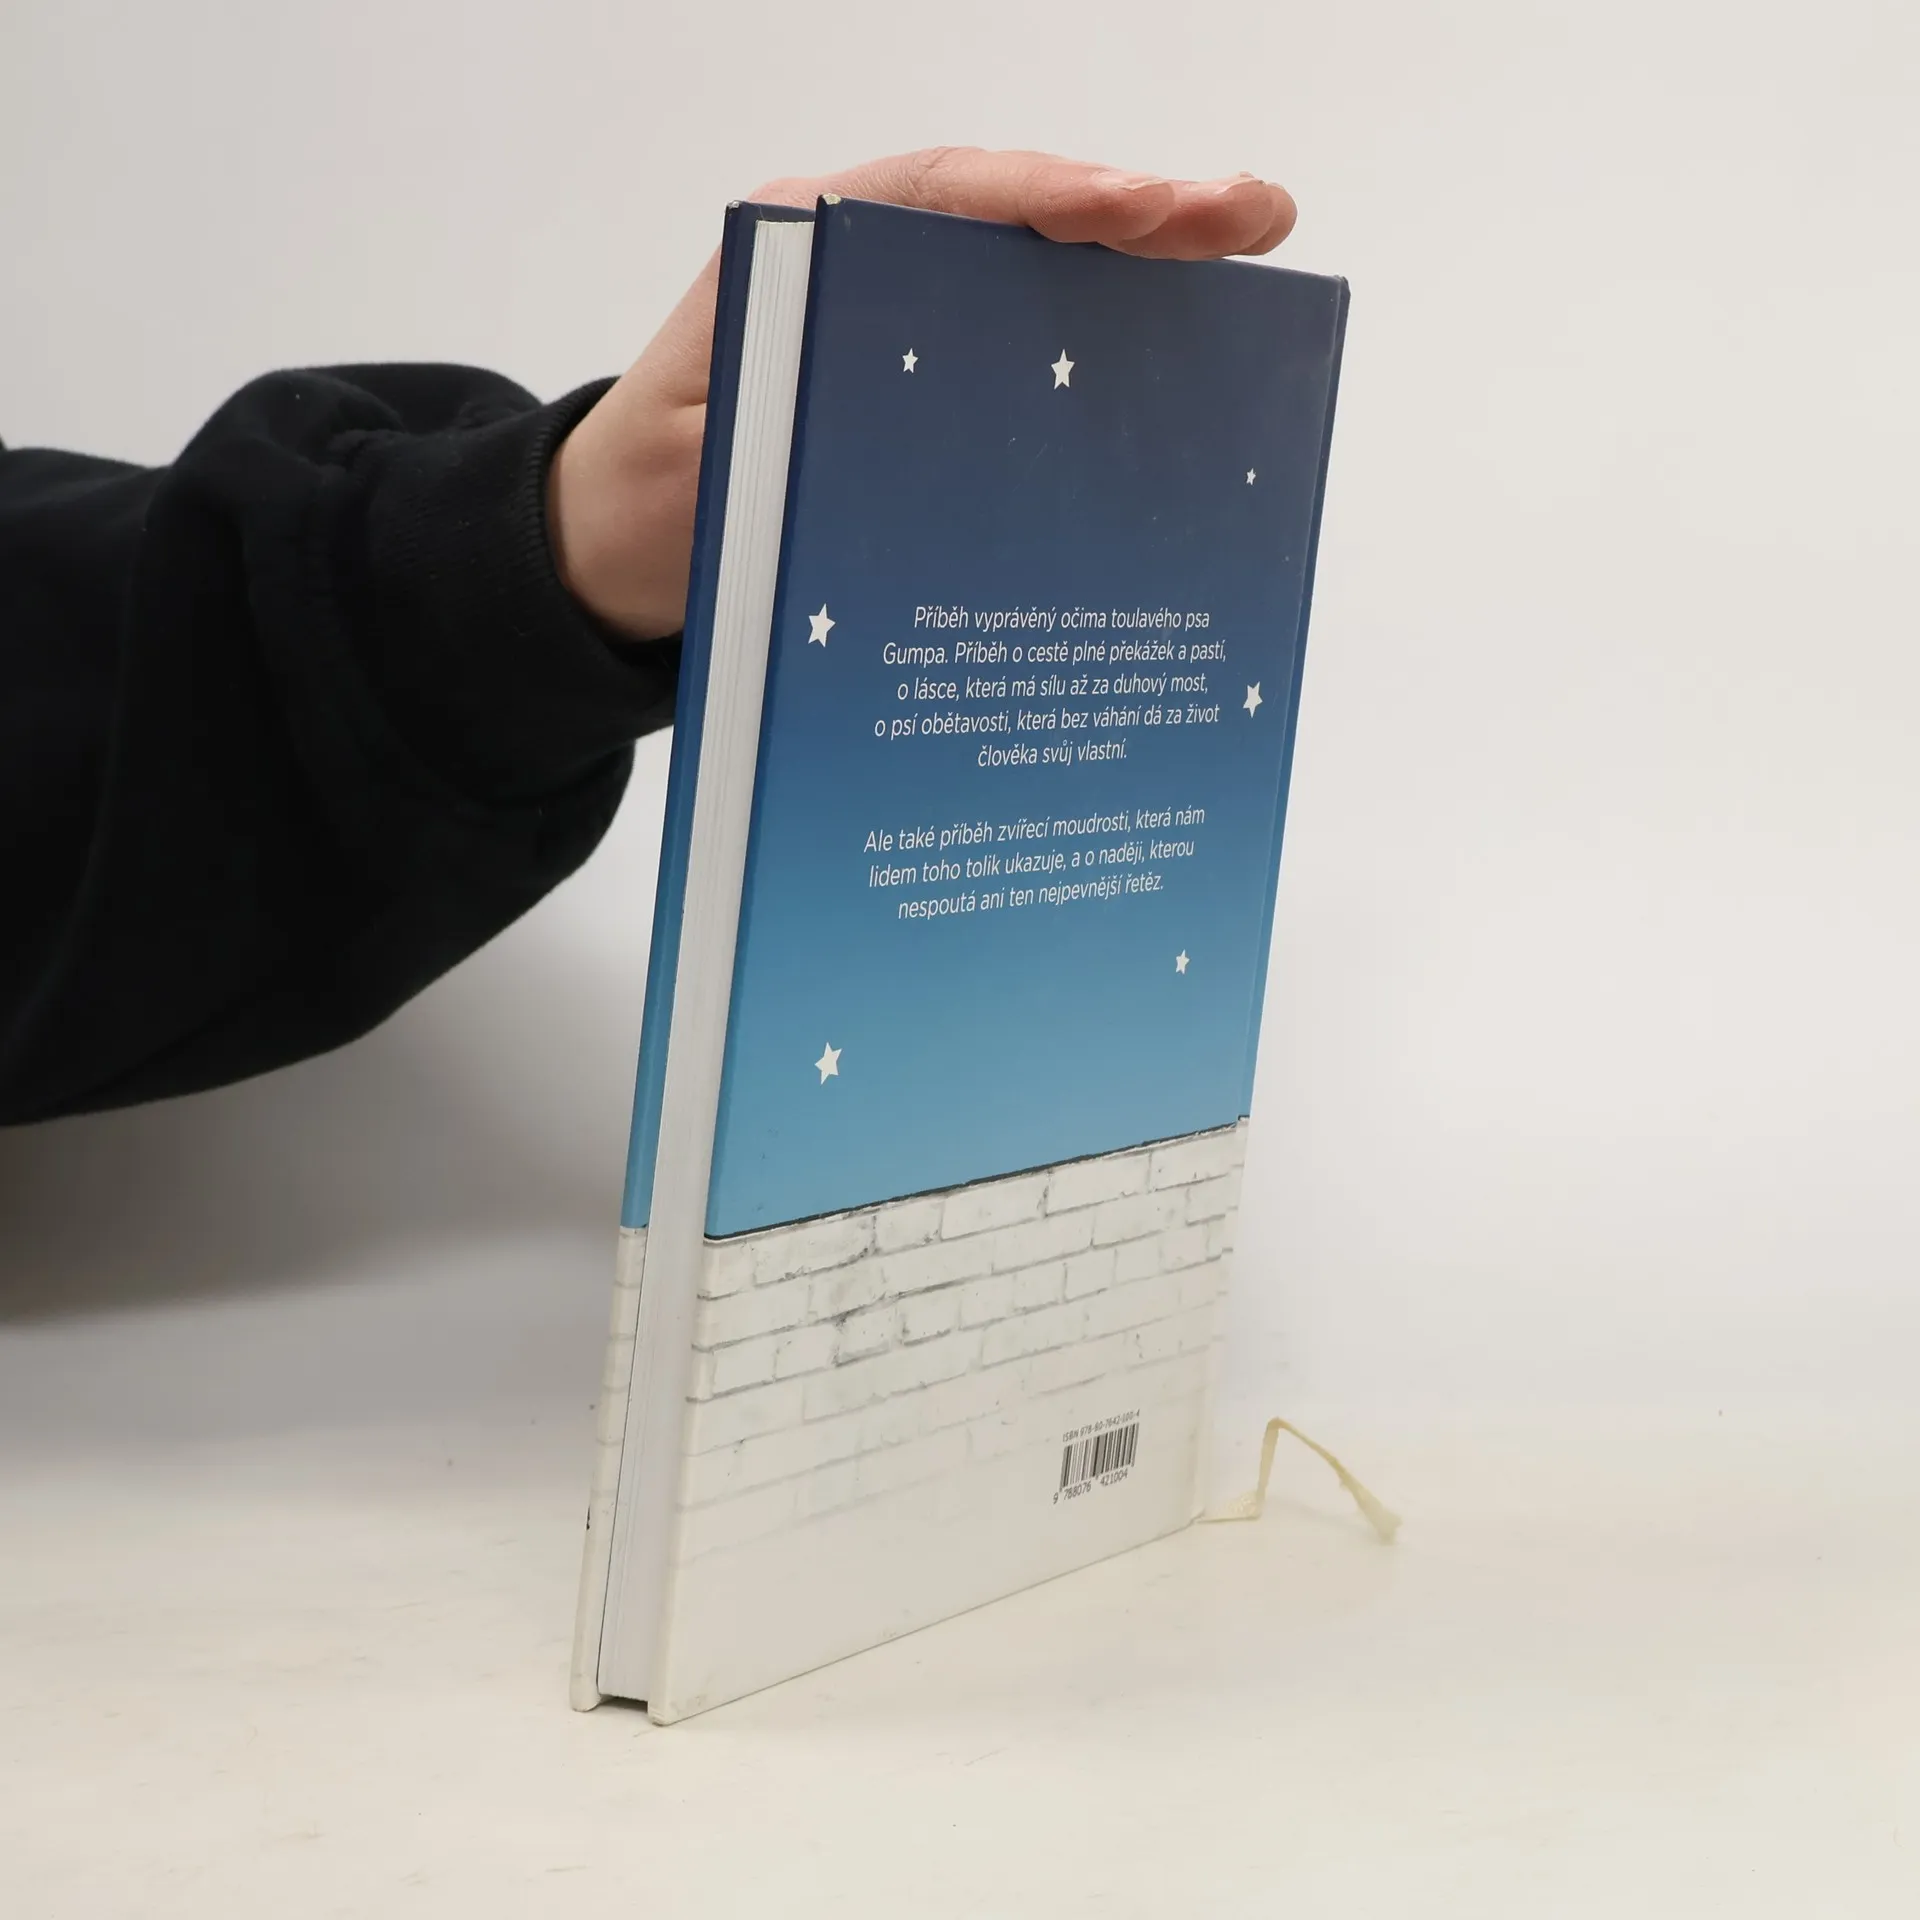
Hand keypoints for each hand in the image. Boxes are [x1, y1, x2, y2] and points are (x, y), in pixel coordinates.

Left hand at [548, 148, 1297, 639]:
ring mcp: (894, 316)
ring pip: (1030, 274)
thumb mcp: (700, 473)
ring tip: (1250, 251)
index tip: (1148, 212)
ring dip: (1138, 267)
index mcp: (798, 252)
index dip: (1053, 198)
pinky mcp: (916, 376)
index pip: (945, 196)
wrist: (614, 550)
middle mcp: (856, 260)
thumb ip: (786, 431)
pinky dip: (1099, 339)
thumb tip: (908, 432)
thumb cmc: (646, 508)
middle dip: (1137, 212)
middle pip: (1013, 217)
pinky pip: (1019, 343)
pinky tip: (1177, 355)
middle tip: (1254, 216)